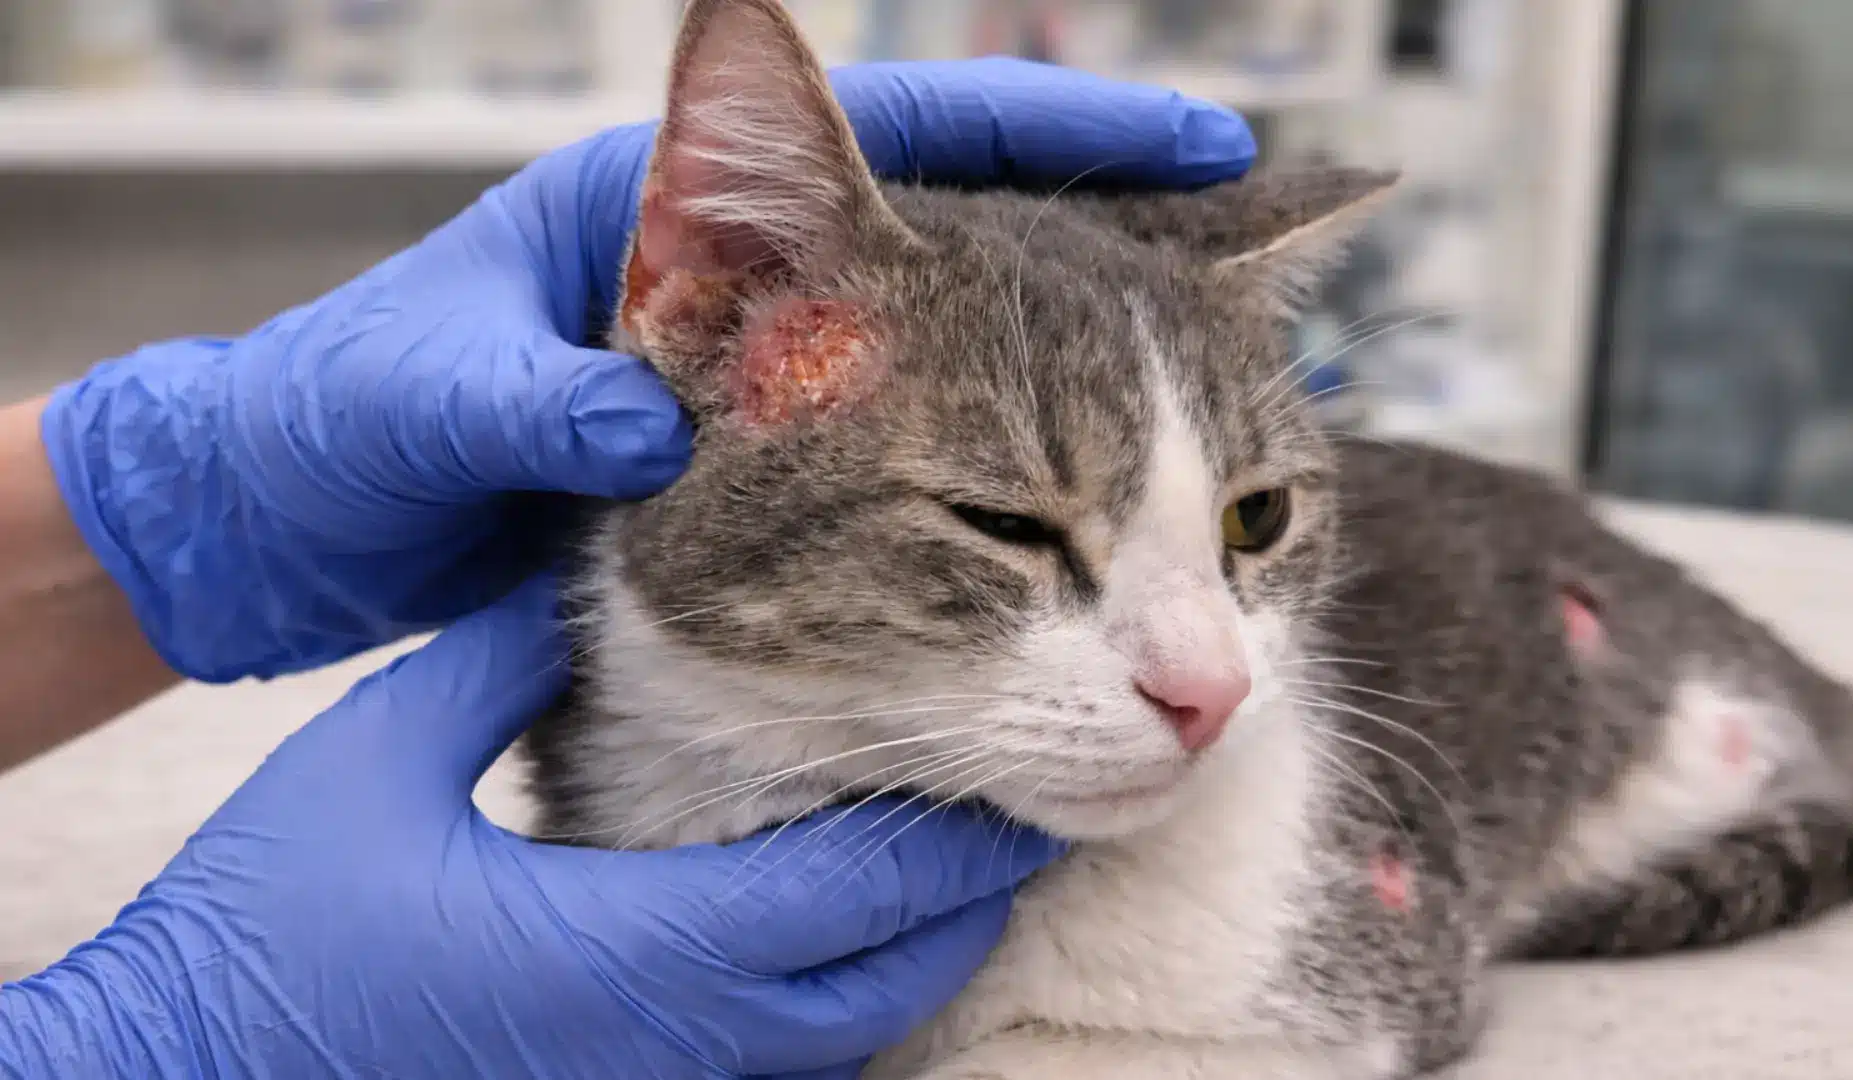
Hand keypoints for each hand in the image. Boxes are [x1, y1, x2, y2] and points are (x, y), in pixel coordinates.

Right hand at [0, 580, 1061, 1078]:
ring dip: (910, 954)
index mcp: (641, 945)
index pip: (860, 888)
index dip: (951, 828)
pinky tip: (826, 945)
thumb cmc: (270, 924)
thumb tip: (577, 584)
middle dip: (963, 895)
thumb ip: (500, 663)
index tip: (1008, 765)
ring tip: (940, 865)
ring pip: (848, 1038)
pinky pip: (777, 1070)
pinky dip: (834, 1007)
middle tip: (1008, 806)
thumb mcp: (382, 759)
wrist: (182, 1070)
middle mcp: (677, 1040)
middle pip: (889, 975)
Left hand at [37, 59, 1254, 683]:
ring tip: (1251, 391)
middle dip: (1141, 264)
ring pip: (990, 356)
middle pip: (986, 245)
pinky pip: (957, 466)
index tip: (1216, 147)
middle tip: (1280, 286)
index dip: (1066, 136)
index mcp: (659, 214)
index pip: (892, 142)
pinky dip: (1055, 480)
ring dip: (1120, 373)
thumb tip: (636, 407)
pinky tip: (1130, 517)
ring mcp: (780, 385)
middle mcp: (748, 290)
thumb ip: (523, 400)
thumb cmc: (337, 440)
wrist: (301, 536)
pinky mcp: (787, 481)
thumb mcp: (413, 412)